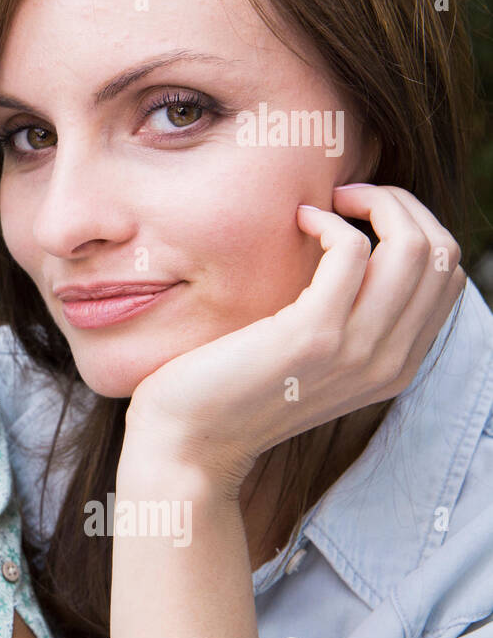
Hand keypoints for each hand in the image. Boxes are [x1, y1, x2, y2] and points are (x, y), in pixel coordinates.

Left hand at [124, 183, 465, 497]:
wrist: (189, 441)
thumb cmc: (233, 389)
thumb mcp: (308, 358)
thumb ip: (344, 320)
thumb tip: (356, 251)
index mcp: (396, 366)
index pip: (447, 275)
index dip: (414, 226)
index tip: (362, 214)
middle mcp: (389, 361)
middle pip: (441, 253)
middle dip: (400, 205)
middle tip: (346, 196)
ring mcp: (356, 351)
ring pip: (412, 246)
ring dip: (373, 203)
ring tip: (326, 202)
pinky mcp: (312, 336)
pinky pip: (353, 251)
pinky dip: (329, 221)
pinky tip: (298, 221)